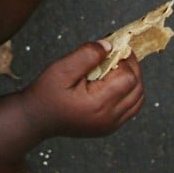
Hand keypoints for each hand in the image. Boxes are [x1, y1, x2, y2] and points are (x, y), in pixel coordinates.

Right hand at [19, 41, 144, 138]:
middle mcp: (109, 118)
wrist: (35, 118)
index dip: (125, 60)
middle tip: (118, 53)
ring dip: (133, 81)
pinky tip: (114, 82)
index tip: (113, 47)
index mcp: (99, 104)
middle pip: (138, 89)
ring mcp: (110, 125)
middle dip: (133, 68)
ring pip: (138, 100)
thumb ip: (86, 55)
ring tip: (117, 66)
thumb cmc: (46, 93)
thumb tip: (109, 45)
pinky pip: (131, 108)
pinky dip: (129, 93)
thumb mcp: (62, 68)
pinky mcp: (109, 127)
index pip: (129, 78)